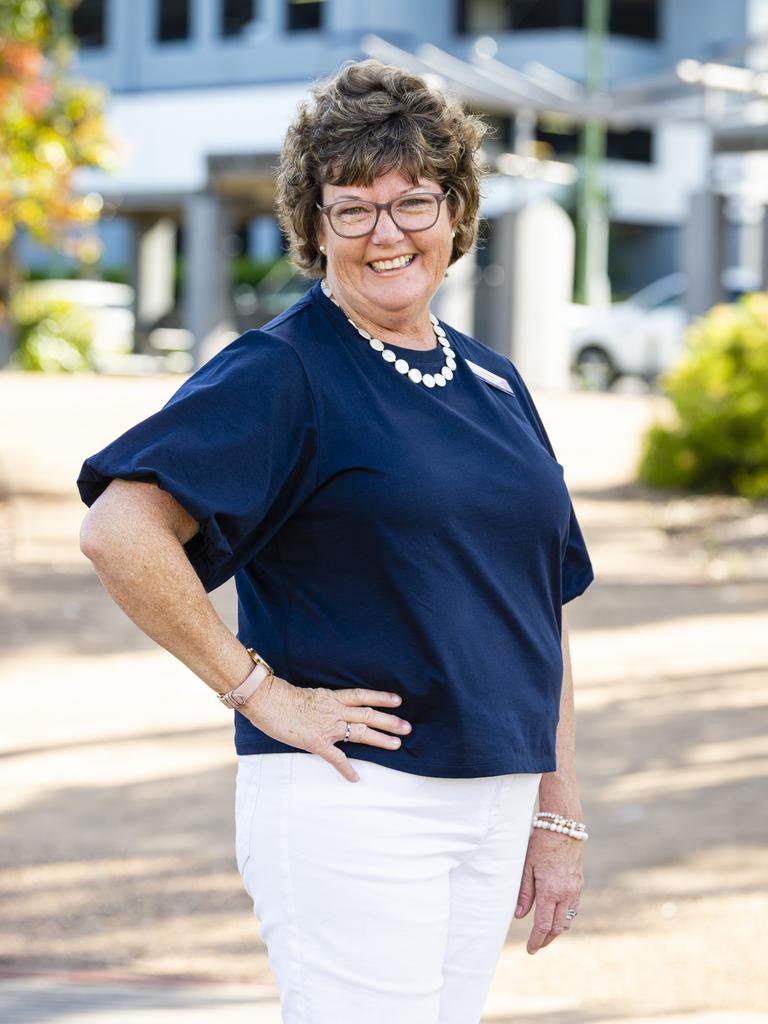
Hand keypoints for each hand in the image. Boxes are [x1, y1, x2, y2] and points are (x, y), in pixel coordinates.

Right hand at [238, 673, 411, 782]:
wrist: (266, 700)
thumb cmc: (281, 697)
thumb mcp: (307, 695)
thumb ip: (321, 703)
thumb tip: (329, 708)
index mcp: (331, 697)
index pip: (362, 695)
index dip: (381, 697)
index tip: (398, 700)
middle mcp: (334, 710)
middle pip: (368, 715)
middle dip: (389, 721)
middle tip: (408, 727)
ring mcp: (327, 726)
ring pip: (360, 732)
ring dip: (380, 739)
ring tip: (397, 745)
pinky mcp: (316, 742)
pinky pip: (336, 757)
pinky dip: (347, 769)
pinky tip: (356, 778)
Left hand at [514, 827, 582, 953]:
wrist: (562, 826)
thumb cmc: (540, 843)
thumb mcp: (526, 866)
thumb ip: (524, 892)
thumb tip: (519, 915)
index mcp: (550, 890)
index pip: (543, 925)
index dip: (536, 940)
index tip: (530, 950)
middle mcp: (566, 893)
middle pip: (557, 927)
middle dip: (546, 939)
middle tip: (536, 946)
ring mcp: (575, 889)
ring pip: (568, 920)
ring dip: (557, 930)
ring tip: (545, 935)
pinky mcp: (579, 884)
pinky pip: (574, 908)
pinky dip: (565, 917)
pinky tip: (556, 917)